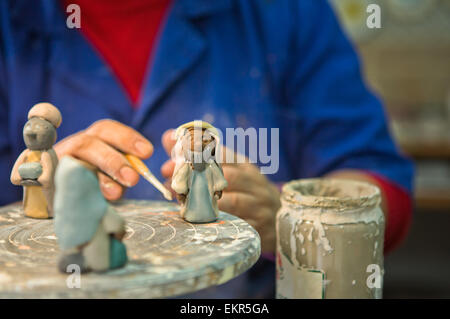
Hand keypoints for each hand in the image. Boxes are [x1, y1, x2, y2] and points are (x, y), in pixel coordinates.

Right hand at [54, 119, 152, 200]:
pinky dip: (81, 189)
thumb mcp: (113, 173)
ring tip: (117, 193)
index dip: (127, 138)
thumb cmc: (95, 182)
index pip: (108, 130)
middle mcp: (75, 145)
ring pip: (76, 163)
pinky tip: (93, 198)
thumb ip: (124, 171)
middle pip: (90, 144)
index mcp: (94, 138)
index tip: (147, 152)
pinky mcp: (50, 179)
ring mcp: (59, 162)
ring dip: (99, 179)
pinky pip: (64, 182)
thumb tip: (137, 174)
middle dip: (114, 161)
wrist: (60, 195)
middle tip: (134, 179)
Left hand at [160, 129, 280, 252]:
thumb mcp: (228, 170)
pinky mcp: (259, 226)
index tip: (175, 157)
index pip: (224, 153)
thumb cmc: (245, 191)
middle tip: (172, 182)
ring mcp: (259, 204)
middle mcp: (254, 182)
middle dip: (198, 178)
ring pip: (232, 201)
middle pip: (228, 176)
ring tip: (183, 204)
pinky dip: (218, 222)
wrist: (279, 217)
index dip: (198, 154)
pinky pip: (238, 224)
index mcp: (245, 165)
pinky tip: (201, 222)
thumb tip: (167, 137)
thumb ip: (197, 156)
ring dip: (205, 203)